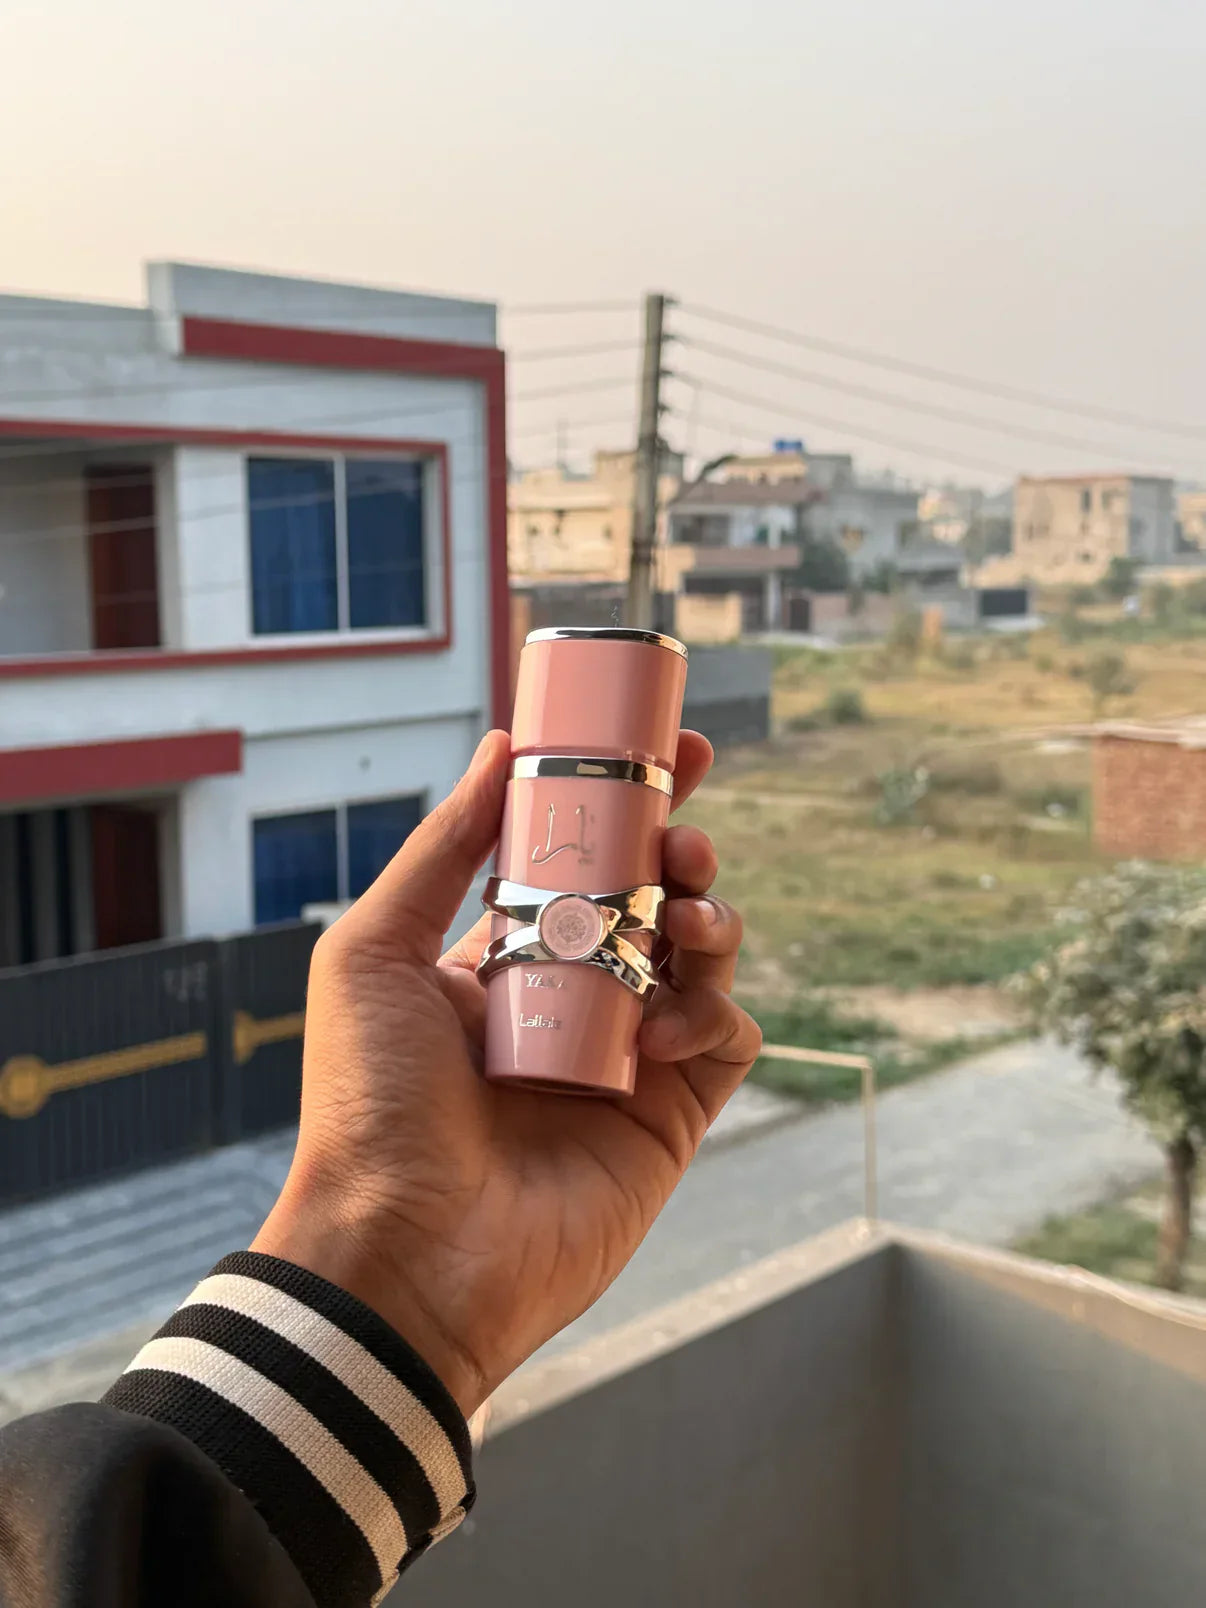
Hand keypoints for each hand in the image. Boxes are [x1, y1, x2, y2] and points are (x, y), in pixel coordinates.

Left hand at [252, 729, 760, 1414]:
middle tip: (683, 840)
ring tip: (687, 921)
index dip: (632, 805)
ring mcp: (623, 1060)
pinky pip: (726, 1041)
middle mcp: (570, 1000)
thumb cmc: (368, 1102)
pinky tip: (663, 1032)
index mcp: (503, 958)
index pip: (584, 862)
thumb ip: (444, 846)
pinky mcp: (668, 1120)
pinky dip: (713, 1016)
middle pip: (655, 901)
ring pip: (702, 962)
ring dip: (711, 923)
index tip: (677, 754)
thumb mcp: (374, 952)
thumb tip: (501, 745)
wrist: (404, 1253)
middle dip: (684, 853)